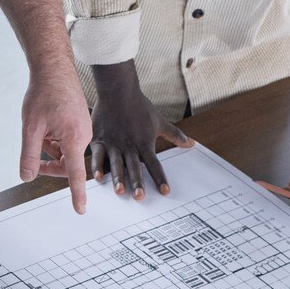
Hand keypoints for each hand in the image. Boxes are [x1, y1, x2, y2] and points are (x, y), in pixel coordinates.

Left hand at [19, 68, 93, 212]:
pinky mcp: (80, 124)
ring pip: (65, 152)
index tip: (80, 210)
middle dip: (50, 165)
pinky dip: (54, 140)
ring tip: (37, 132)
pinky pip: (67, 142)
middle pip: (68, 164)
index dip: (76, 193)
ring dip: (50, 150)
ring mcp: (83, 129)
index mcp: (74, 138)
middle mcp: (83, 135)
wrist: (54, 69)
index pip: (75, 173)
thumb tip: (27, 177)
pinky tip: (44, 128)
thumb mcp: (30, 127)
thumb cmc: (43, 94)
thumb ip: (29, 155)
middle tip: (33, 160)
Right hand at [85, 64, 191, 199]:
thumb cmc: (140, 106)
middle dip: (137, 183)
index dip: (160, 178)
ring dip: (118, 178)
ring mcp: (113, 143)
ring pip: (117, 164)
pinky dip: (97, 167)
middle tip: (140, 197)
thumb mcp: (159, 121)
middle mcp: (129, 146)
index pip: (154, 164)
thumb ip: (174, 135)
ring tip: (120, 191)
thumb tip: (191, 144)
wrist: (118, 91)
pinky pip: (98, 156)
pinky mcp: (99, 140)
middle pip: (134, 167)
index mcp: (144, 143)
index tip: (165, 191)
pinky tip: (98, 178)